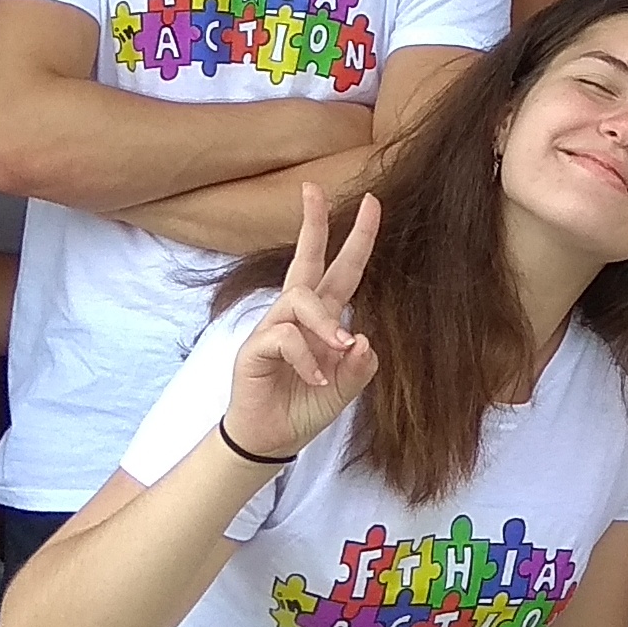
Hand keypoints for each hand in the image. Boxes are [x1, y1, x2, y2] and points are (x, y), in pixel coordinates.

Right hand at [222, 185, 382, 459]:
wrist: (272, 438)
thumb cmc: (305, 407)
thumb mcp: (345, 389)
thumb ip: (359, 367)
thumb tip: (362, 338)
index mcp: (322, 318)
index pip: (342, 270)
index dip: (357, 238)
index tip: (371, 203)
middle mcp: (297, 315)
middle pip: (305, 258)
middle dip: (312, 222)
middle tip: (314, 188)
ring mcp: (273, 327)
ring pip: (300, 298)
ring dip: (324, 323)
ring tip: (338, 350)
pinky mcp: (256, 347)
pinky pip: (284, 336)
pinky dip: (305, 358)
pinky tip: (314, 380)